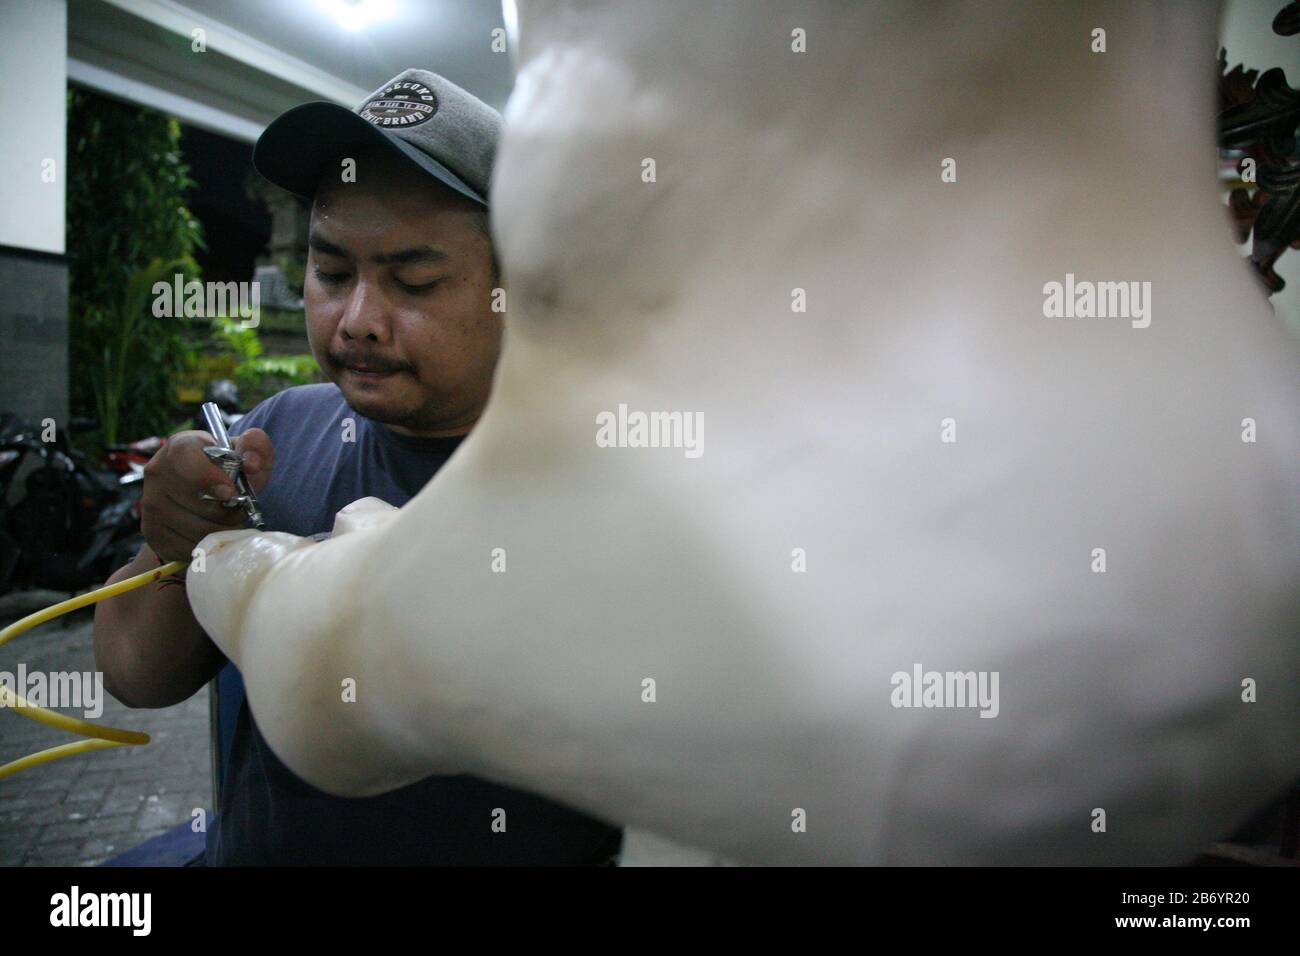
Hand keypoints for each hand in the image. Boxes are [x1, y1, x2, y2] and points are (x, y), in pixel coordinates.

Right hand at [141, 427, 274, 562]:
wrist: (202, 491)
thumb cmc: (227, 468)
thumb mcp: (246, 452)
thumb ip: (256, 447)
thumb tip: (252, 463)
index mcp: (179, 447)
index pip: (185, 459)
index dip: (209, 478)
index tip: (231, 492)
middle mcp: (157, 473)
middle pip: (196, 502)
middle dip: (228, 511)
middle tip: (240, 509)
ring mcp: (150, 505)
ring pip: (195, 529)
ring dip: (222, 530)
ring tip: (230, 521)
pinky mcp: (153, 533)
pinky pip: (187, 548)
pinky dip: (208, 546)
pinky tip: (215, 534)